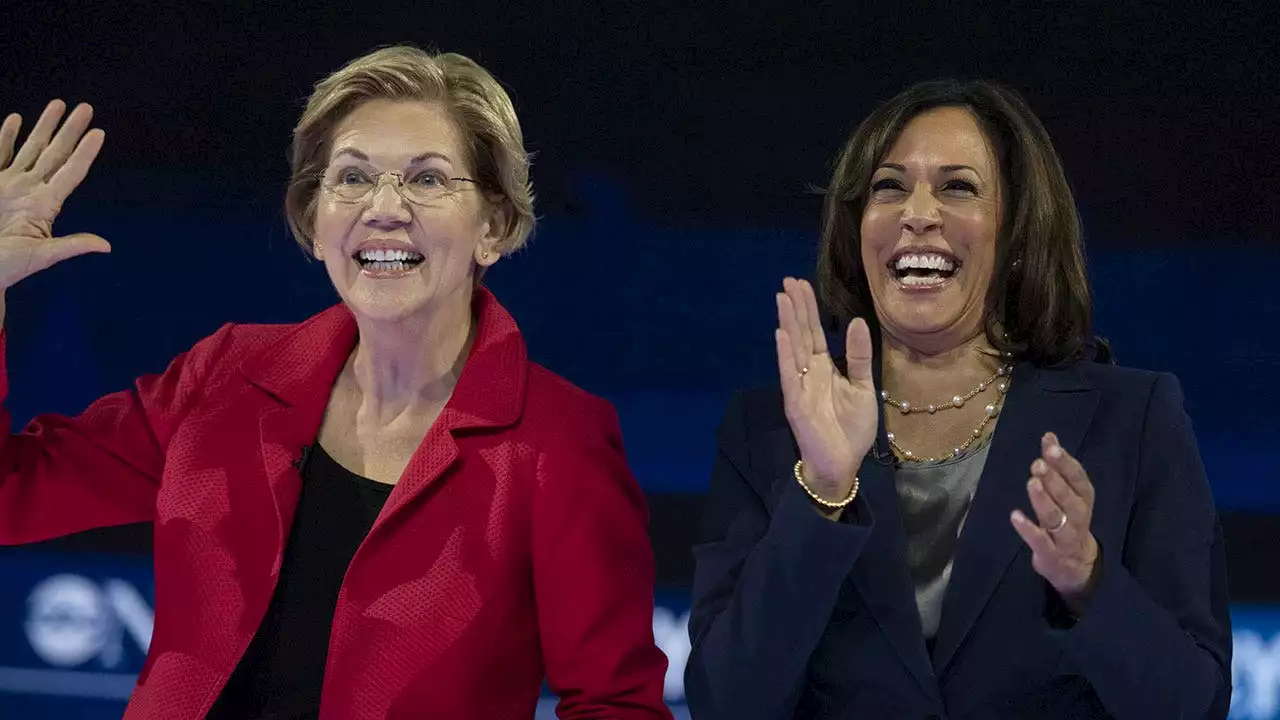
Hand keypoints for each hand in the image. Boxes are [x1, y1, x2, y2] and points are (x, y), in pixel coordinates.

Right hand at [0, 100, 108, 291]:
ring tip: (58, 104)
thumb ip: (71, 246)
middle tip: (86, 108)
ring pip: (30, 148)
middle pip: (56, 153)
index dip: (85, 153)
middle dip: (69, 130)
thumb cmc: (8, 267)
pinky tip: (16, 119)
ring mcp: (10, 184)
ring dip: (44, 126)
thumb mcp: (41, 256)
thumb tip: (106, 246)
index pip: (71, 172)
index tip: (99, 133)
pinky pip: (0, 154)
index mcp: (46, 205)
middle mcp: (32, 190)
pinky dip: (6, 136)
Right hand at [775, 277, 876, 502]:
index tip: (801, 284)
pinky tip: (781, 334)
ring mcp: (799, 386)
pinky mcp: (795, 403)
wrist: (844, 463)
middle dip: (795, 307)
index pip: (813, 332)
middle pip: (800, 334)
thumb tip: (856, 322)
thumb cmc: (852, 429)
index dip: (808, 308)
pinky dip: (784, 355)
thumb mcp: (863, 387)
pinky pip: (789, 375)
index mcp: (824, 368)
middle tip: (787, 280)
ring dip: (787, 323)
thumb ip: (859, 356)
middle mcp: (808, 373)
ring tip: (782, 298)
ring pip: (792, 348)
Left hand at [1011, 432, 1100, 614]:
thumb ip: (1058, 467)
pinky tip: (1015, 516)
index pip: (1079, 479)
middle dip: (1055, 480)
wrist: (1076, 566)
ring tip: (1031, 483)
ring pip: (1057, 518)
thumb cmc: (1068, 521)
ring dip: (1044, 500)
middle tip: (1038, 464)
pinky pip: (1040, 541)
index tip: (1050, 446)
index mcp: (1084, 500)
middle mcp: (1078, 517)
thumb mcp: (1067, 495)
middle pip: (1070, 498)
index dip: (1066, 463)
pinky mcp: (1051, 555)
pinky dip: (1028, 529)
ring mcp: (1065, 538)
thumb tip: (1049, 437)